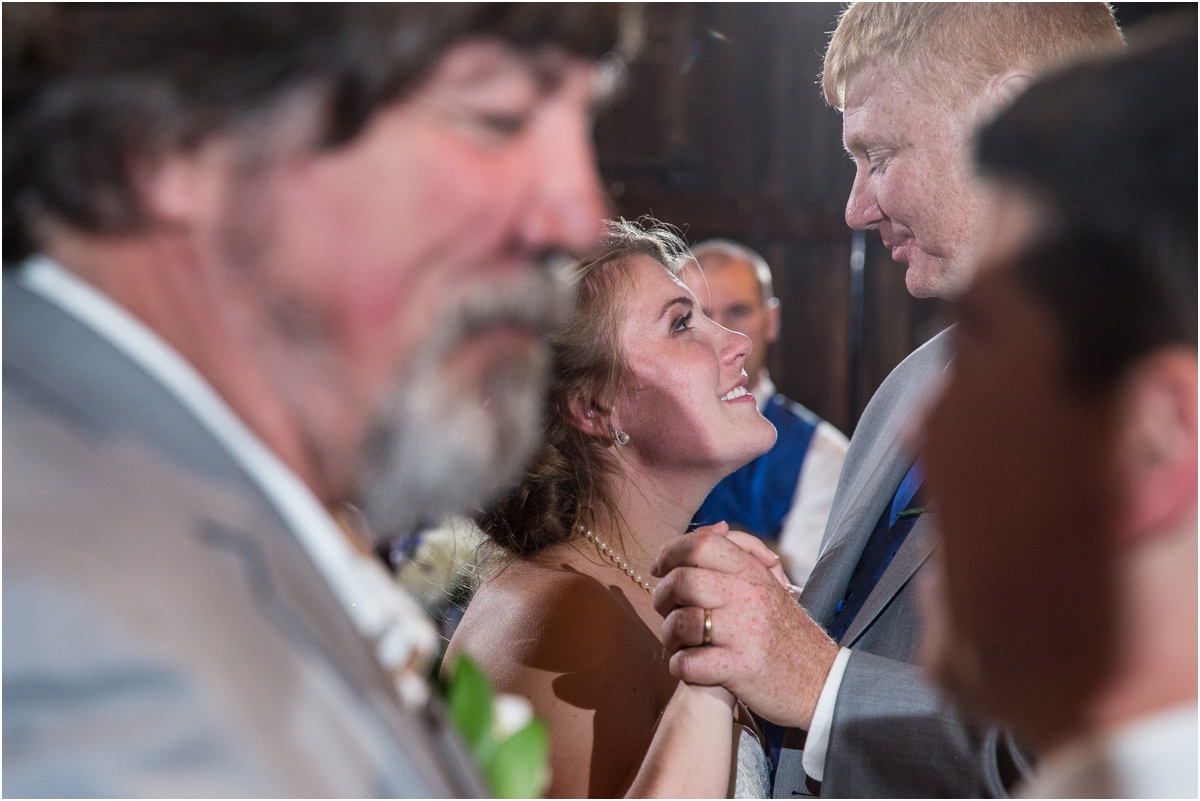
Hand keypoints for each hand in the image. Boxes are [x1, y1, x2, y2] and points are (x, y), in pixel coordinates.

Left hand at [650, 527, 839, 728]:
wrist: (822, 681)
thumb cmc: (785, 631)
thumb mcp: (769, 584)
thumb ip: (741, 553)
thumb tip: (714, 526)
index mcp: (753, 572)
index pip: (701, 543)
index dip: (670, 552)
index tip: (659, 568)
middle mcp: (749, 596)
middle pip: (682, 581)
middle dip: (662, 597)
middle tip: (665, 609)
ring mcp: (744, 633)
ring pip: (680, 622)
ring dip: (669, 635)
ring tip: (678, 642)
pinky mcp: (739, 668)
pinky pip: (688, 663)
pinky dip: (680, 667)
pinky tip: (689, 667)